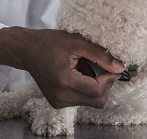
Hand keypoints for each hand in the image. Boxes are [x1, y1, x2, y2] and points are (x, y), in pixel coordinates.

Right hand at [0, 27, 123, 108]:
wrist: (27, 50)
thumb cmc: (48, 43)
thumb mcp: (77, 42)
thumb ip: (100, 55)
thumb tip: (120, 67)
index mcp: (65, 81)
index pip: (98, 90)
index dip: (110, 78)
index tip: (112, 66)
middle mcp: (61, 96)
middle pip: (97, 101)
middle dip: (105, 85)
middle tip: (102, 68)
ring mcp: (58, 102)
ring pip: (90, 102)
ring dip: (95, 86)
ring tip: (85, 68)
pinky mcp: (57, 102)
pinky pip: (80, 100)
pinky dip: (85, 88)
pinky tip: (78, 74)